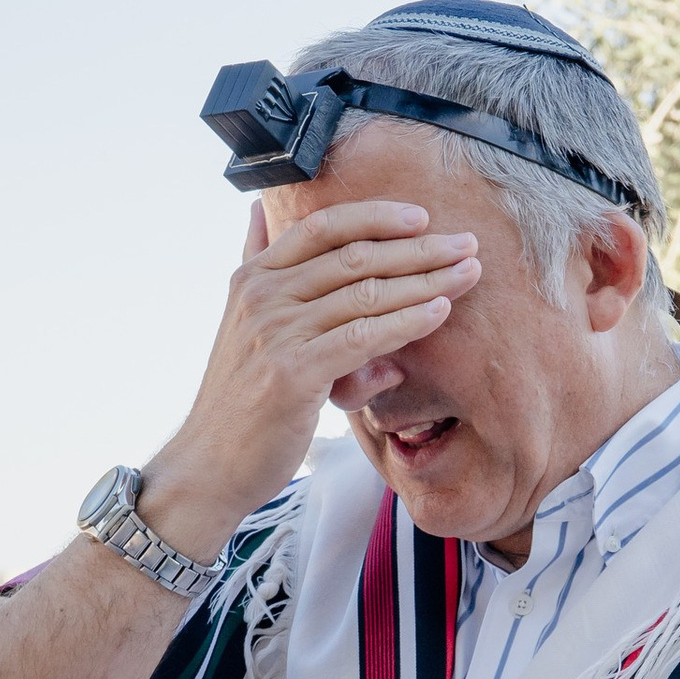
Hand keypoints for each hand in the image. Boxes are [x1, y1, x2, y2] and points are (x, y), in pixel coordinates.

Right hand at [136, 200, 482, 559]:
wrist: (211, 464)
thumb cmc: (239, 401)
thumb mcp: (240, 321)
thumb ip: (255, 266)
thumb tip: (259, 213)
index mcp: (253, 278)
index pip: (322, 226)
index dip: (376, 216)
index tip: (422, 218)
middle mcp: (262, 296)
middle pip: (354, 256)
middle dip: (419, 248)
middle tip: (467, 243)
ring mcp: (275, 332)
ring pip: (366, 293)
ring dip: (426, 281)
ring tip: (468, 274)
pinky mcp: (293, 373)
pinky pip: (364, 337)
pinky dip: (407, 322)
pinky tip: (439, 312)